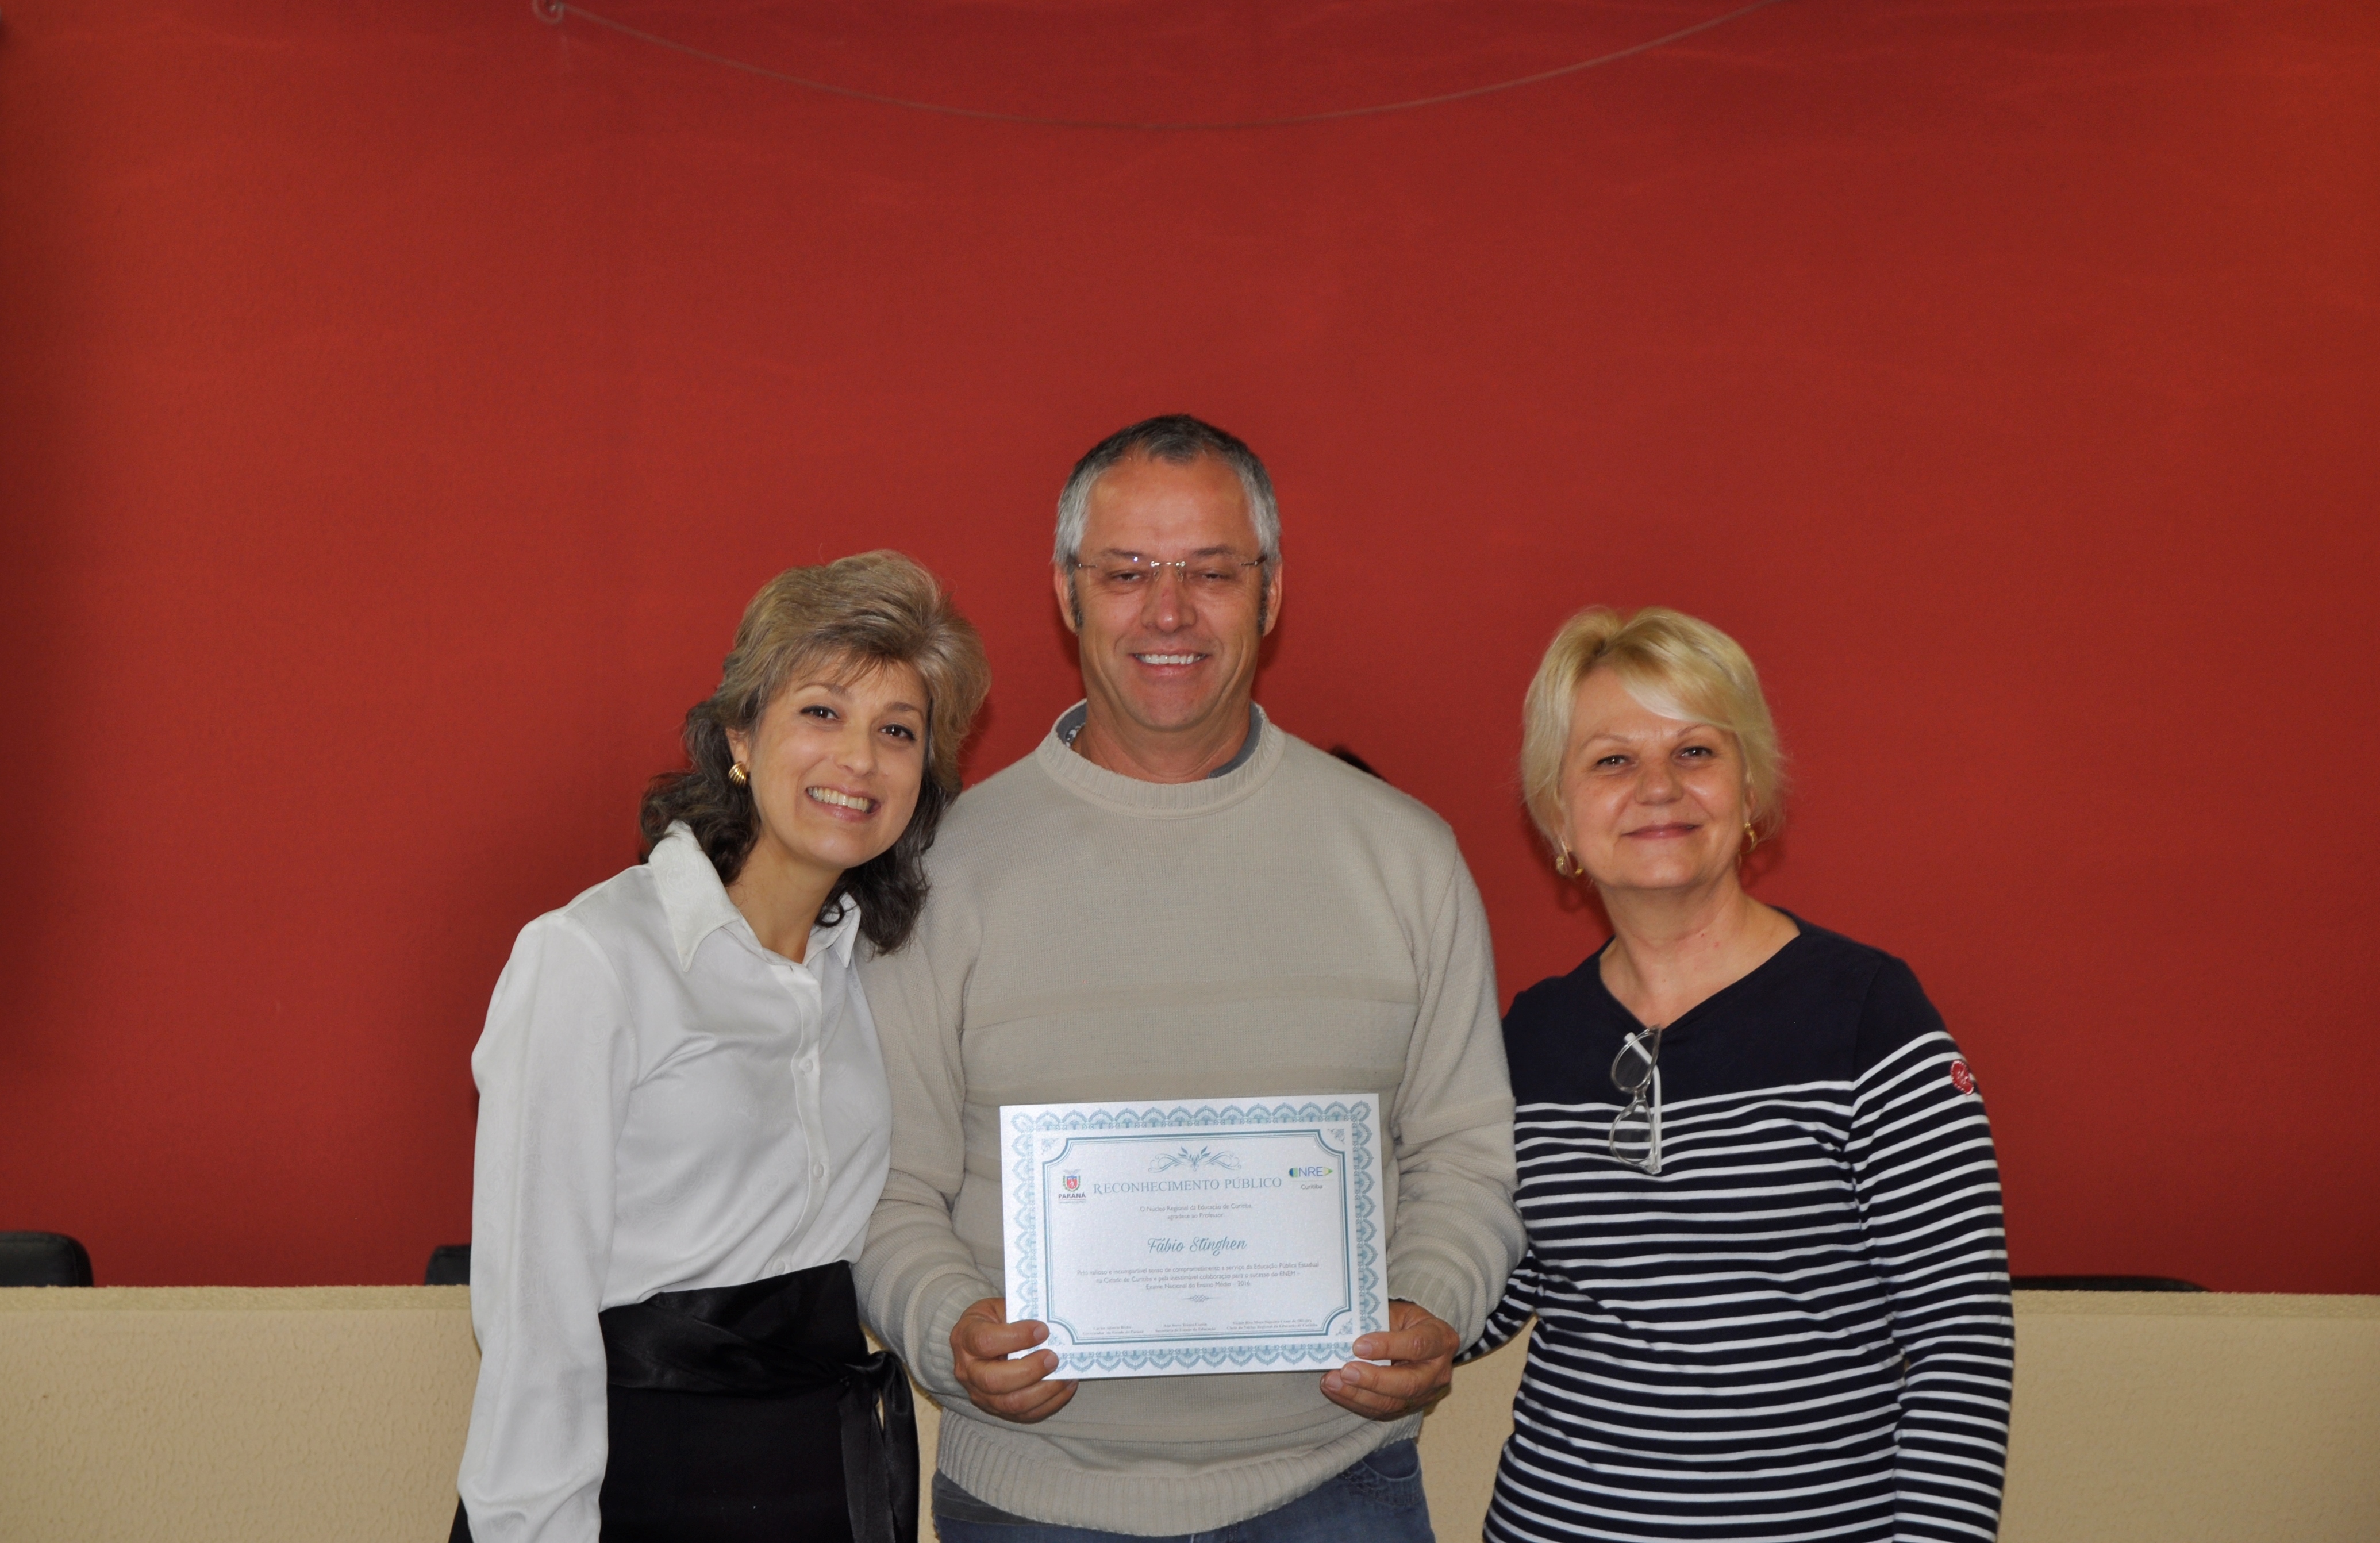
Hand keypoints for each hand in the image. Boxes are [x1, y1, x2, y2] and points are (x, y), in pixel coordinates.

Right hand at [950, 1297, 1077, 1423]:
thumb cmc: (992, 1321)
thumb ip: (1019, 1315)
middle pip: (994, 1380)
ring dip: (1044, 1391)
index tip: (1042, 1330)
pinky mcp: (997, 1410)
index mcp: (965, 1338)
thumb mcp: (998, 1307)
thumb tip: (1050, 1327)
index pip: (986, 1342)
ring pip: (1011, 1404)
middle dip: (1030, 1370)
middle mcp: (968, 1371)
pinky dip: (1050, 1403)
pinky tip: (1065, 1387)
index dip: (1016, 1337)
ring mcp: (980, 1395)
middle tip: (1054, 1358)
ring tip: (1065, 1375)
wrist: (979, 1341)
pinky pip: (1025, 1415)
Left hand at [1320, 1299, 1458, 1419]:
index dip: (1388, 1346)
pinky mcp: (1409, 1407)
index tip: (1358, 1345)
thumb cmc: (1405, 1322)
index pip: (1417, 1345)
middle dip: (1373, 1380)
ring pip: (1394, 1403)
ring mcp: (1426, 1394)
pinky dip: (1355, 1401)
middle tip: (1345, 1371)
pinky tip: (1336, 1391)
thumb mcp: (1398, 1312)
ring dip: (1358, 1394)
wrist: (1419, 1340)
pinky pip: (1382, 1411)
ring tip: (1332, 1382)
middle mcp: (1438, 1371)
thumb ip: (1379, 1323)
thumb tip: (1347, 1336)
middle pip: (1409, 1383)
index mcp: (1440, 1339)